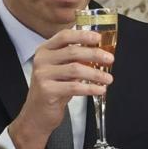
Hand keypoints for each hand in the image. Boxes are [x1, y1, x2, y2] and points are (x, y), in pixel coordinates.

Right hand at [6, 28, 114, 148]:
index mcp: (45, 51)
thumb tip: (101, 54)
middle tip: (110, 59)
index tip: (98, 37)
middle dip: (95, 54)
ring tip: (109, 79)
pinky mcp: (47, 90)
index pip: (64, 36)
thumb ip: (75, 61)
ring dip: (96, 73)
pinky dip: (91, 88)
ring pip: (75, 69)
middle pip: (73, 51)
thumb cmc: (53, 90)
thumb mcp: (62, 71)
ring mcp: (42, 75)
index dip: (82, 35)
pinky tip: (100, 89)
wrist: (37, 114)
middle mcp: (42, 60)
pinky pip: (74, 86)